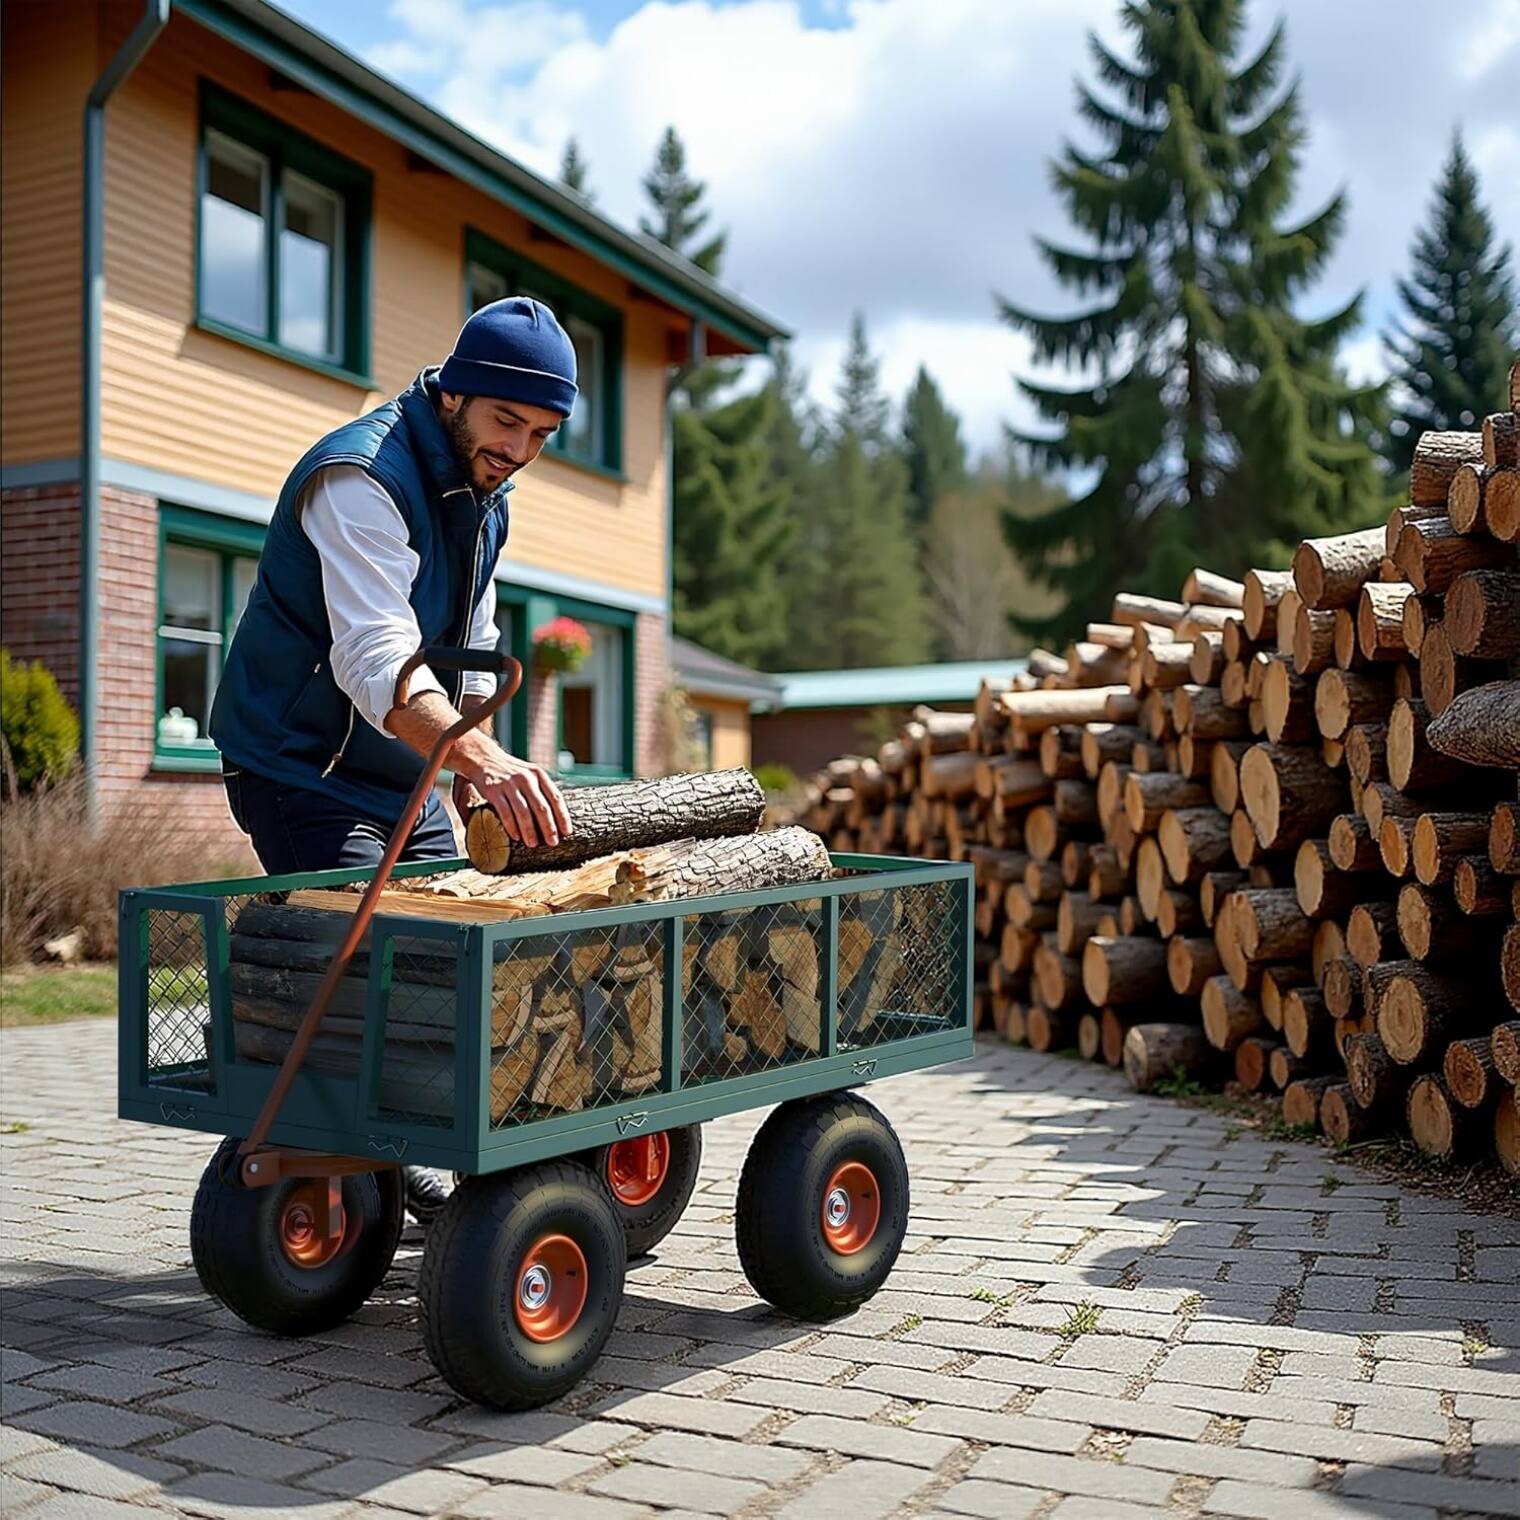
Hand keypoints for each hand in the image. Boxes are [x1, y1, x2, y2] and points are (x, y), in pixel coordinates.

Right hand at [454, 742, 571, 850]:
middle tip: (553, 842)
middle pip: (541, 807)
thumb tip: (556, 819)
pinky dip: (511, 826)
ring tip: (533, 844)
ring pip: (523, 812)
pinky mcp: (494, 790)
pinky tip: (516, 836)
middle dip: (549, 828)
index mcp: (539, 775)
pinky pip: (505, 812)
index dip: (562, 816)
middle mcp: (526, 778)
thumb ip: (541, 791)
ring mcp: (509, 784)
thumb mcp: (530, 774)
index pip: (555, 797)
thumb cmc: (511, 772)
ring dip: (530, 831)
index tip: (567, 832)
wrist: (484, 757)